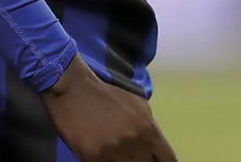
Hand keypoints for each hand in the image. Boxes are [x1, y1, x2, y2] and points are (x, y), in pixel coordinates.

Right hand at [42, 57, 176, 160]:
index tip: (153, 161)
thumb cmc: (104, 94)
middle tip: (130, 156)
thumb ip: (150, 128)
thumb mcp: (136, 104)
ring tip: (114, 154)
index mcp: (147, 127)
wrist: (71, 85)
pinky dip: (104, 161)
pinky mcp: (93, 156)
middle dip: (141, 161)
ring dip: (121, 161)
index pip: (169, 161)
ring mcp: (113, 150)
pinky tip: (100, 153)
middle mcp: (134, 141)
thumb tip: (157, 152)